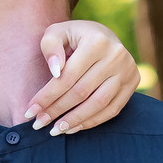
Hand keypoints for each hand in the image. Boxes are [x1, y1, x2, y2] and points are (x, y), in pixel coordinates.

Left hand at [25, 21, 140, 133]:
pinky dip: (92, 122)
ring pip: (98, 104)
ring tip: (55, 130)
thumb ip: (51, 46)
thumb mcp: (57, 32)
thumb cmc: (74, 37)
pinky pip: (112, 110)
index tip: (29, 112)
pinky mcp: (133, 83)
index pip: (67, 76)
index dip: (47, 96)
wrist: (103, 36)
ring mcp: (128, 71)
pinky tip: (73, 127)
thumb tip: (55, 71)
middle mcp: (116, 56)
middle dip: (57, 110)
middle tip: (39, 123)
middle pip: (81, 92)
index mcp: (97, 41)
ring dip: (75, 120)